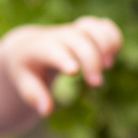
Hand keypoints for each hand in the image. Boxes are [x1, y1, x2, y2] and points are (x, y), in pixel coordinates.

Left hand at [0, 17, 122, 115]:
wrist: (28, 46)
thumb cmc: (26, 69)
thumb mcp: (23, 82)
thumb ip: (34, 95)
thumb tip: (46, 110)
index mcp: (38, 48)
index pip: (52, 49)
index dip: (64, 58)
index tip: (75, 72)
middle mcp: (58, 35)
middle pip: (78, 39)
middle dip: (91, 59)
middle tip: (96, 83)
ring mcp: (73, 30)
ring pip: (93, 27)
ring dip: (106, 44)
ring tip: (109, 66)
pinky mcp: (86, 29)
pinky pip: (104, 27)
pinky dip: (113, 38)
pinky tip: (113, 56)